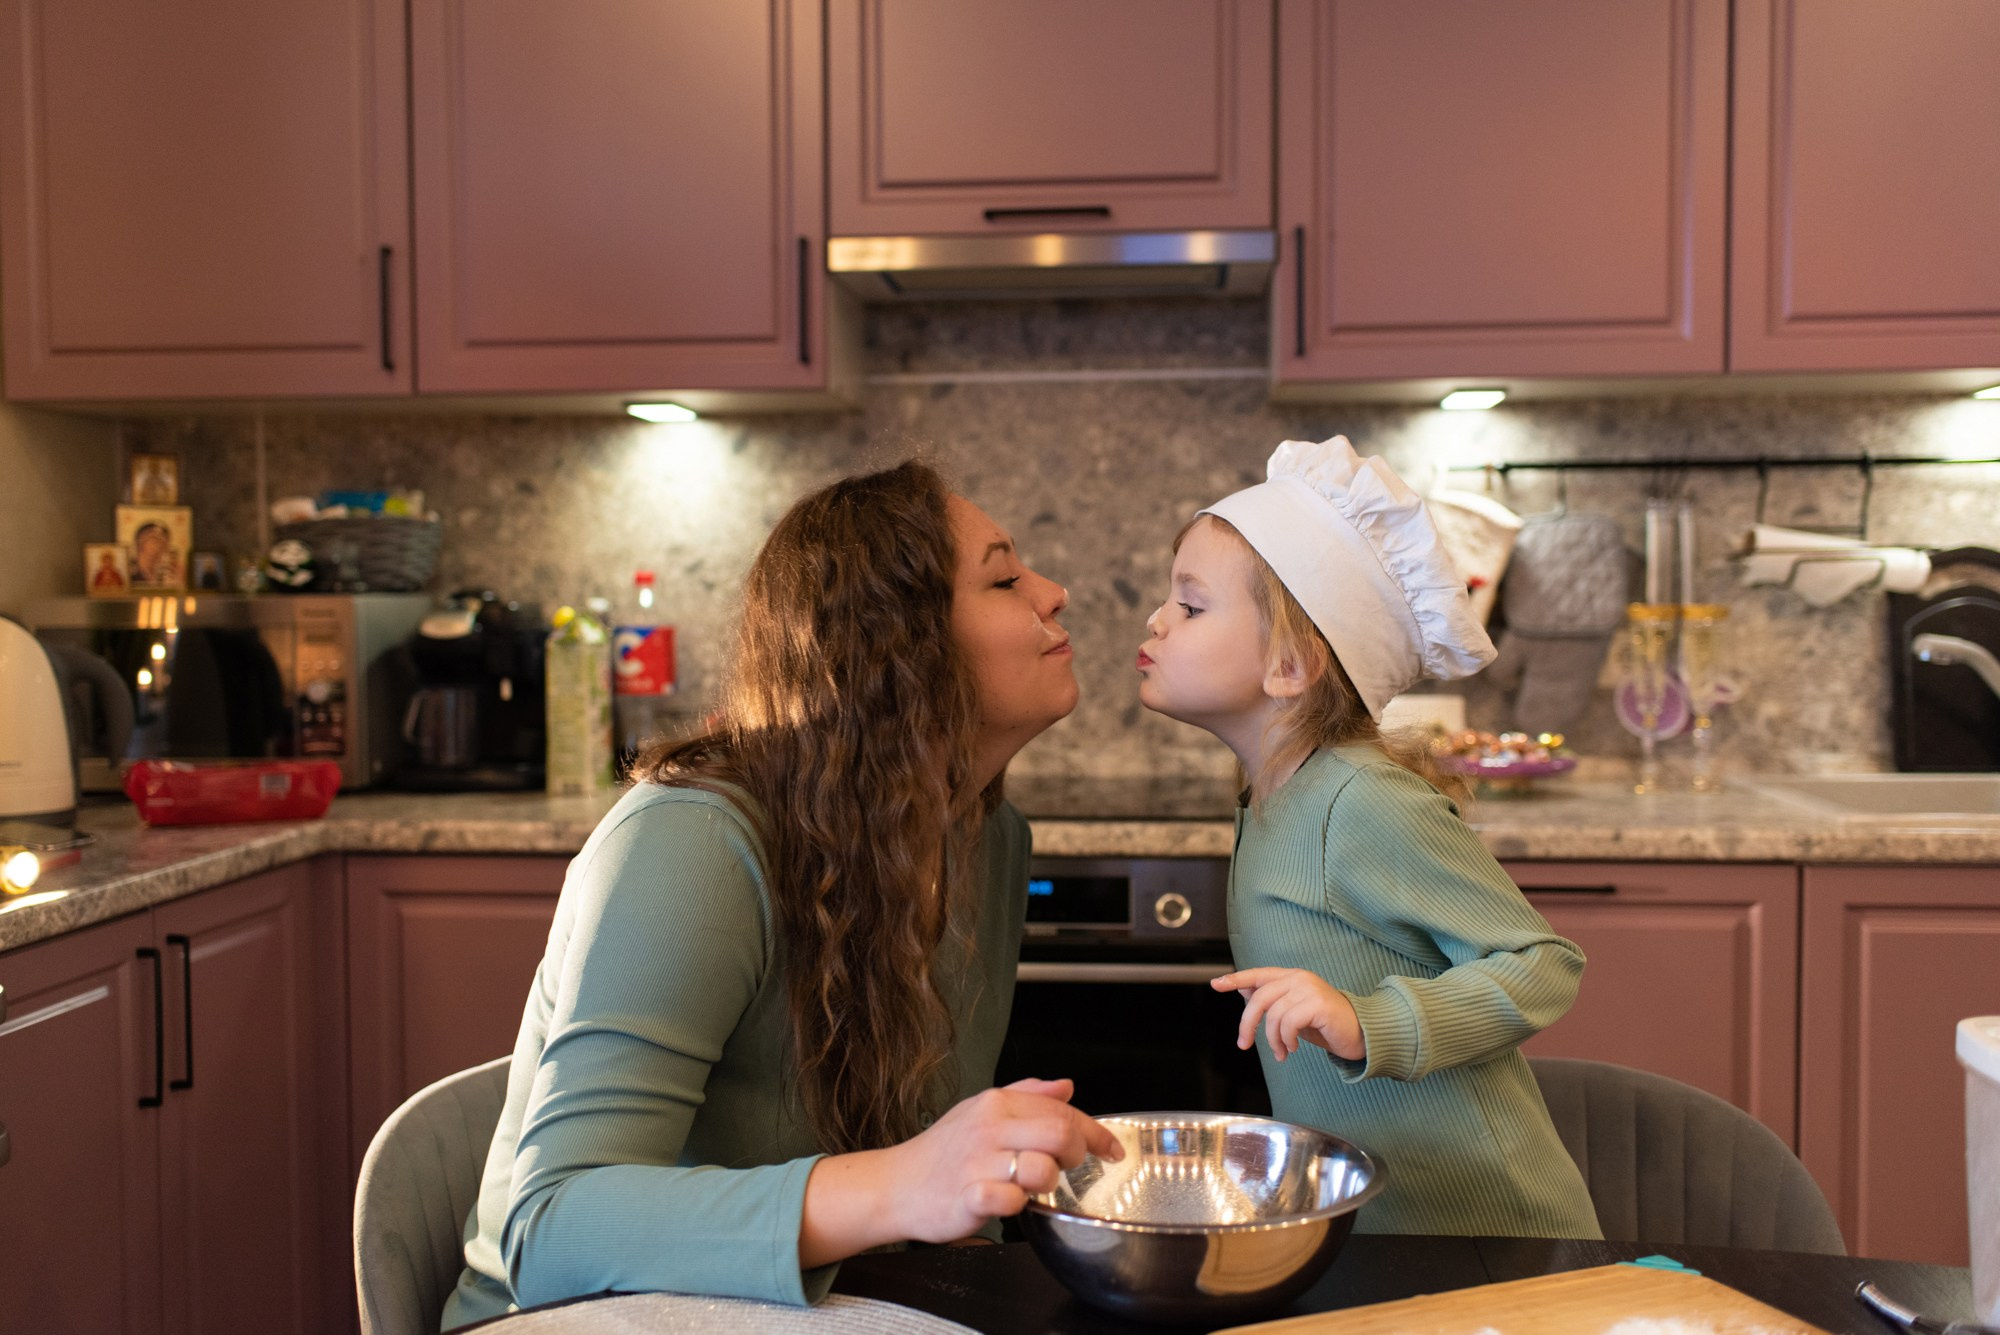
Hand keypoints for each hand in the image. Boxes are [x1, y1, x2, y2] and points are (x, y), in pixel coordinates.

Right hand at [883, 1078, 1125, 1243]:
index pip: (1062, 1110)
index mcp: (996, 1104)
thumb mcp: (981, 1111)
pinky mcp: (969, 1196)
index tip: (1111, 1149)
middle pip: (1061, 1134)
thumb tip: (1065, 1086)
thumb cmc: (943, 1152)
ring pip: (1043, 1168)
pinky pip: (1010, 1200)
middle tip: (1069, 1165)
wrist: (896, 1185)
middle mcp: (989, 1128)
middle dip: (1077, 1153)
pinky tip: (1007, 1202)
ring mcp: (978, 1163)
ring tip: (1032, 1185)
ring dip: (1047, 1182)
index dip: (1095, 1132)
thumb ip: (1027, 1095)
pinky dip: (1017, 1205)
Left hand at [1212, 967, 1365, 1062]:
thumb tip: (1244, 992)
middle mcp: (1299, 978)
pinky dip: (1287, 1040)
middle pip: (1259, 997)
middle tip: (1244, 1044)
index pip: (1258, 974)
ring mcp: (1309, 989)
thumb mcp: (1293, 1013)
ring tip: (1282, 1052)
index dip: (1236, 979)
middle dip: (1248, 1024)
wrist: (1360, 1034)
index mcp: (1291, 977)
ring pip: (1273, 1014)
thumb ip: (1273, 1002)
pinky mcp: (1318, 1004)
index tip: (1216, 984)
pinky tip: (1294, 1048)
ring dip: (1272, 1040)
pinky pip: (1289, 1023)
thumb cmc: (1325, 1024)